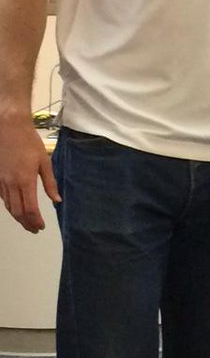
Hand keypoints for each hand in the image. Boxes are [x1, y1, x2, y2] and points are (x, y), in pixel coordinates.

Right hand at [0, 116, 59, 232]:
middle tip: (35, 229)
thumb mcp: (45, 161)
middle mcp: (11, 184)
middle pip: (18, 211)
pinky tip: (16, 209)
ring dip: (18, 218)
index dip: (35, 221)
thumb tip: (57, 200)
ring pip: (8, 206)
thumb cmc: (29, 142)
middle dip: (27, 223)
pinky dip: (10, 207)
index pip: (30, 209)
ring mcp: (2, 181)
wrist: (9, 127)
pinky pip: (3, 197)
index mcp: (25, 181)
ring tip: (27, 223)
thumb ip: (50, 183)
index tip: (41, 227)